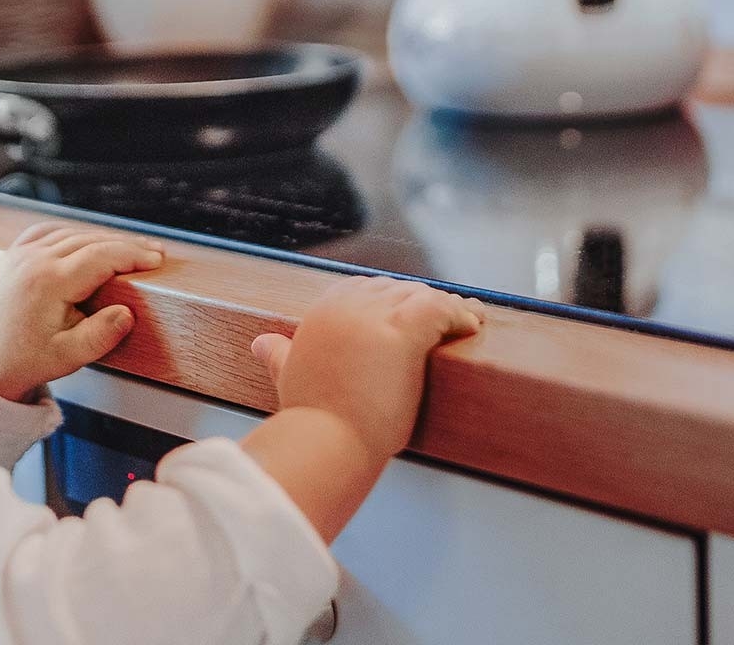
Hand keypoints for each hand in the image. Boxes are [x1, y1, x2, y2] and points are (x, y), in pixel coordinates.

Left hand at [0, 223, 163, 401]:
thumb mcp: (69, 357)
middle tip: (154, 251)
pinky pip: (46, 232)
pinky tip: (89, 239)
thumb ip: (100, 336)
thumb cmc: (28, 361)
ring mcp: (18, 255)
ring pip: (70, 233)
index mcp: (47, 283)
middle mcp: (31, 261)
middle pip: (89, 240)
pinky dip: (72, 232)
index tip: (157, 258)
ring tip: (130, 247)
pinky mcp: (11, 255)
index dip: (132, 254)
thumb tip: (127, 313)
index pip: (100, 256)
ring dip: (102, 237)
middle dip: (125, 244)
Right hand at [250, 278, 485, 456]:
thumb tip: (261, 342)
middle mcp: (345, 307)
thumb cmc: (312, 423)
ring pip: (421, 296)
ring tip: (467, 321)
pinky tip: (472, 327)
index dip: (391, 301)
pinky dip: (460, 315)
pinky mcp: (402, 333)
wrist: (324, 444)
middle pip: (395, 289)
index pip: (364, 289)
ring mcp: (374, 317)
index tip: (409, 317)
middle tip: (448, 318)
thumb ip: (279, 355)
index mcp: (320, 313)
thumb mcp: (290, 377)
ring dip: (447, 308)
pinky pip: (440, 309)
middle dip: (421, 302)